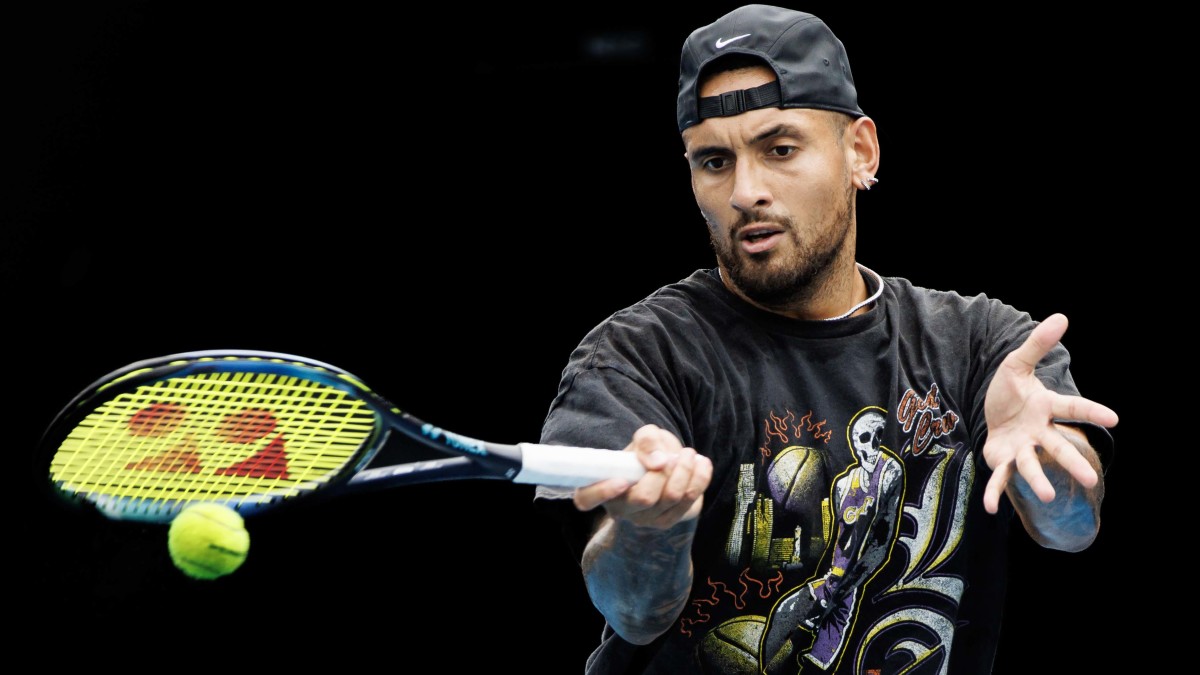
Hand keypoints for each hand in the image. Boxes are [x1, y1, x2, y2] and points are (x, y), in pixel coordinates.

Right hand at [573, 424, 711, 528]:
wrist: (669, 464)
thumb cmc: (649, 452)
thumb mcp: (645, 436)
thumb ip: (647, 440)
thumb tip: (658, 461)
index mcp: (601, 485)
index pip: (587, 498)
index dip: (602, 492)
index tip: (622, 480)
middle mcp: (619, 508)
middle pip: (644, 497)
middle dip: (665, 472)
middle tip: (672, 455)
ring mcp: (643, 519)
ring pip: (670, 498)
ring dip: (685, 471)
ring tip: (688, 454)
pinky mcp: (667, 521)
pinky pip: (689, 502)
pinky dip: (699, 478)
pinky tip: (701, 464)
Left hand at [981, 314, 1117, 513]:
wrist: (991, 411)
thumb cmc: (1010, 390)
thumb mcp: (1016, 364)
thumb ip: (1036, 345)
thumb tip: (1061, 316)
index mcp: (1046, 407)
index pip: (1072, 408)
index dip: (1092, 412)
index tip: (1115, 419)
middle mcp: (1039, 432)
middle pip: (1059, 447)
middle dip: (1073, 463)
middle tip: (1091, 479)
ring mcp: (1022, 449)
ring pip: (1033, 466)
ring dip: (1039, 481)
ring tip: (1049, 496)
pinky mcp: (1003, 461)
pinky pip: (1000, 479)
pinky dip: (994, 494)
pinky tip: (988, 507)